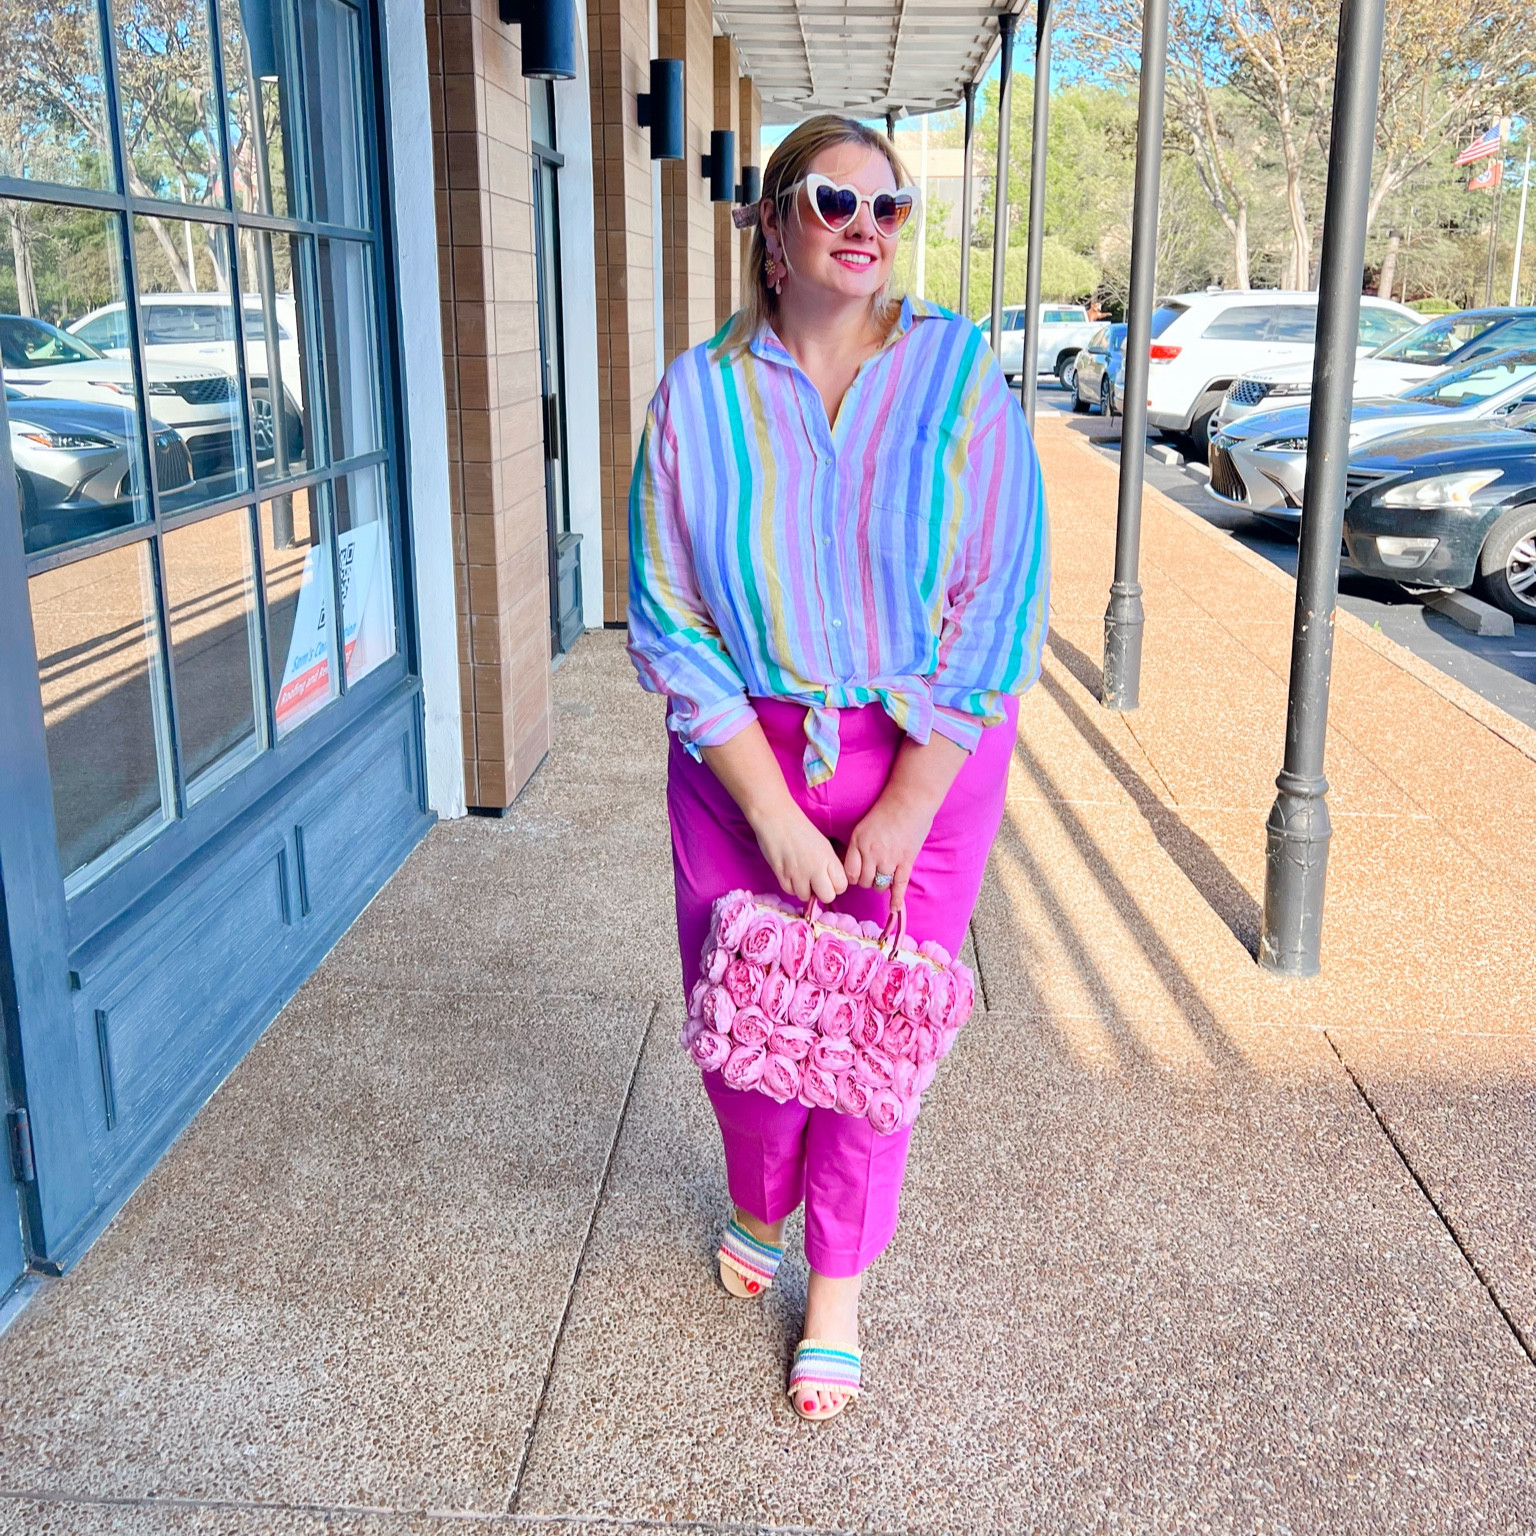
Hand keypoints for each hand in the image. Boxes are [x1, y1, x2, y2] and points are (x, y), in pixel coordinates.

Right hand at [749, 802, 848, 903]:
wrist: (776, 818)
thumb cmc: (800, 828)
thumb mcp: (823, 843)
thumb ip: (830, 864)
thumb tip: (833, 882)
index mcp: (828, 858)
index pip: (841, 886)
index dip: (836, 885)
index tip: (830, 879)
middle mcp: (815, 868)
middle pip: (827, 896)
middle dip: (822, 892)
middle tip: (816, 882)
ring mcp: (797, 873)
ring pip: (806, 897)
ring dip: (804, 889)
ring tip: (801, 876)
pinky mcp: (781, 875)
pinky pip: (790, 891)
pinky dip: (791, 886)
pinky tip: (790, 873)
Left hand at [843, 792, 934, 909]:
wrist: (910, 800)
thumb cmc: (886, 809)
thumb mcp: (863, 826)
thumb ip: (857, 846)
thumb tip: (852, 864)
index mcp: (858, 842)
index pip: (849, 873)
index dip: (852, 877)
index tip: (857, 874)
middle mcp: (871, 853)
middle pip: (864, 882)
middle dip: (866, 881)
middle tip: (872, 873)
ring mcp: (889, 859)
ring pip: (879, 886)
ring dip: (880, 885)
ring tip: (883, 877)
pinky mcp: (906, 861)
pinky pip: (899, 885)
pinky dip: (896, 899)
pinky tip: (894, 908)